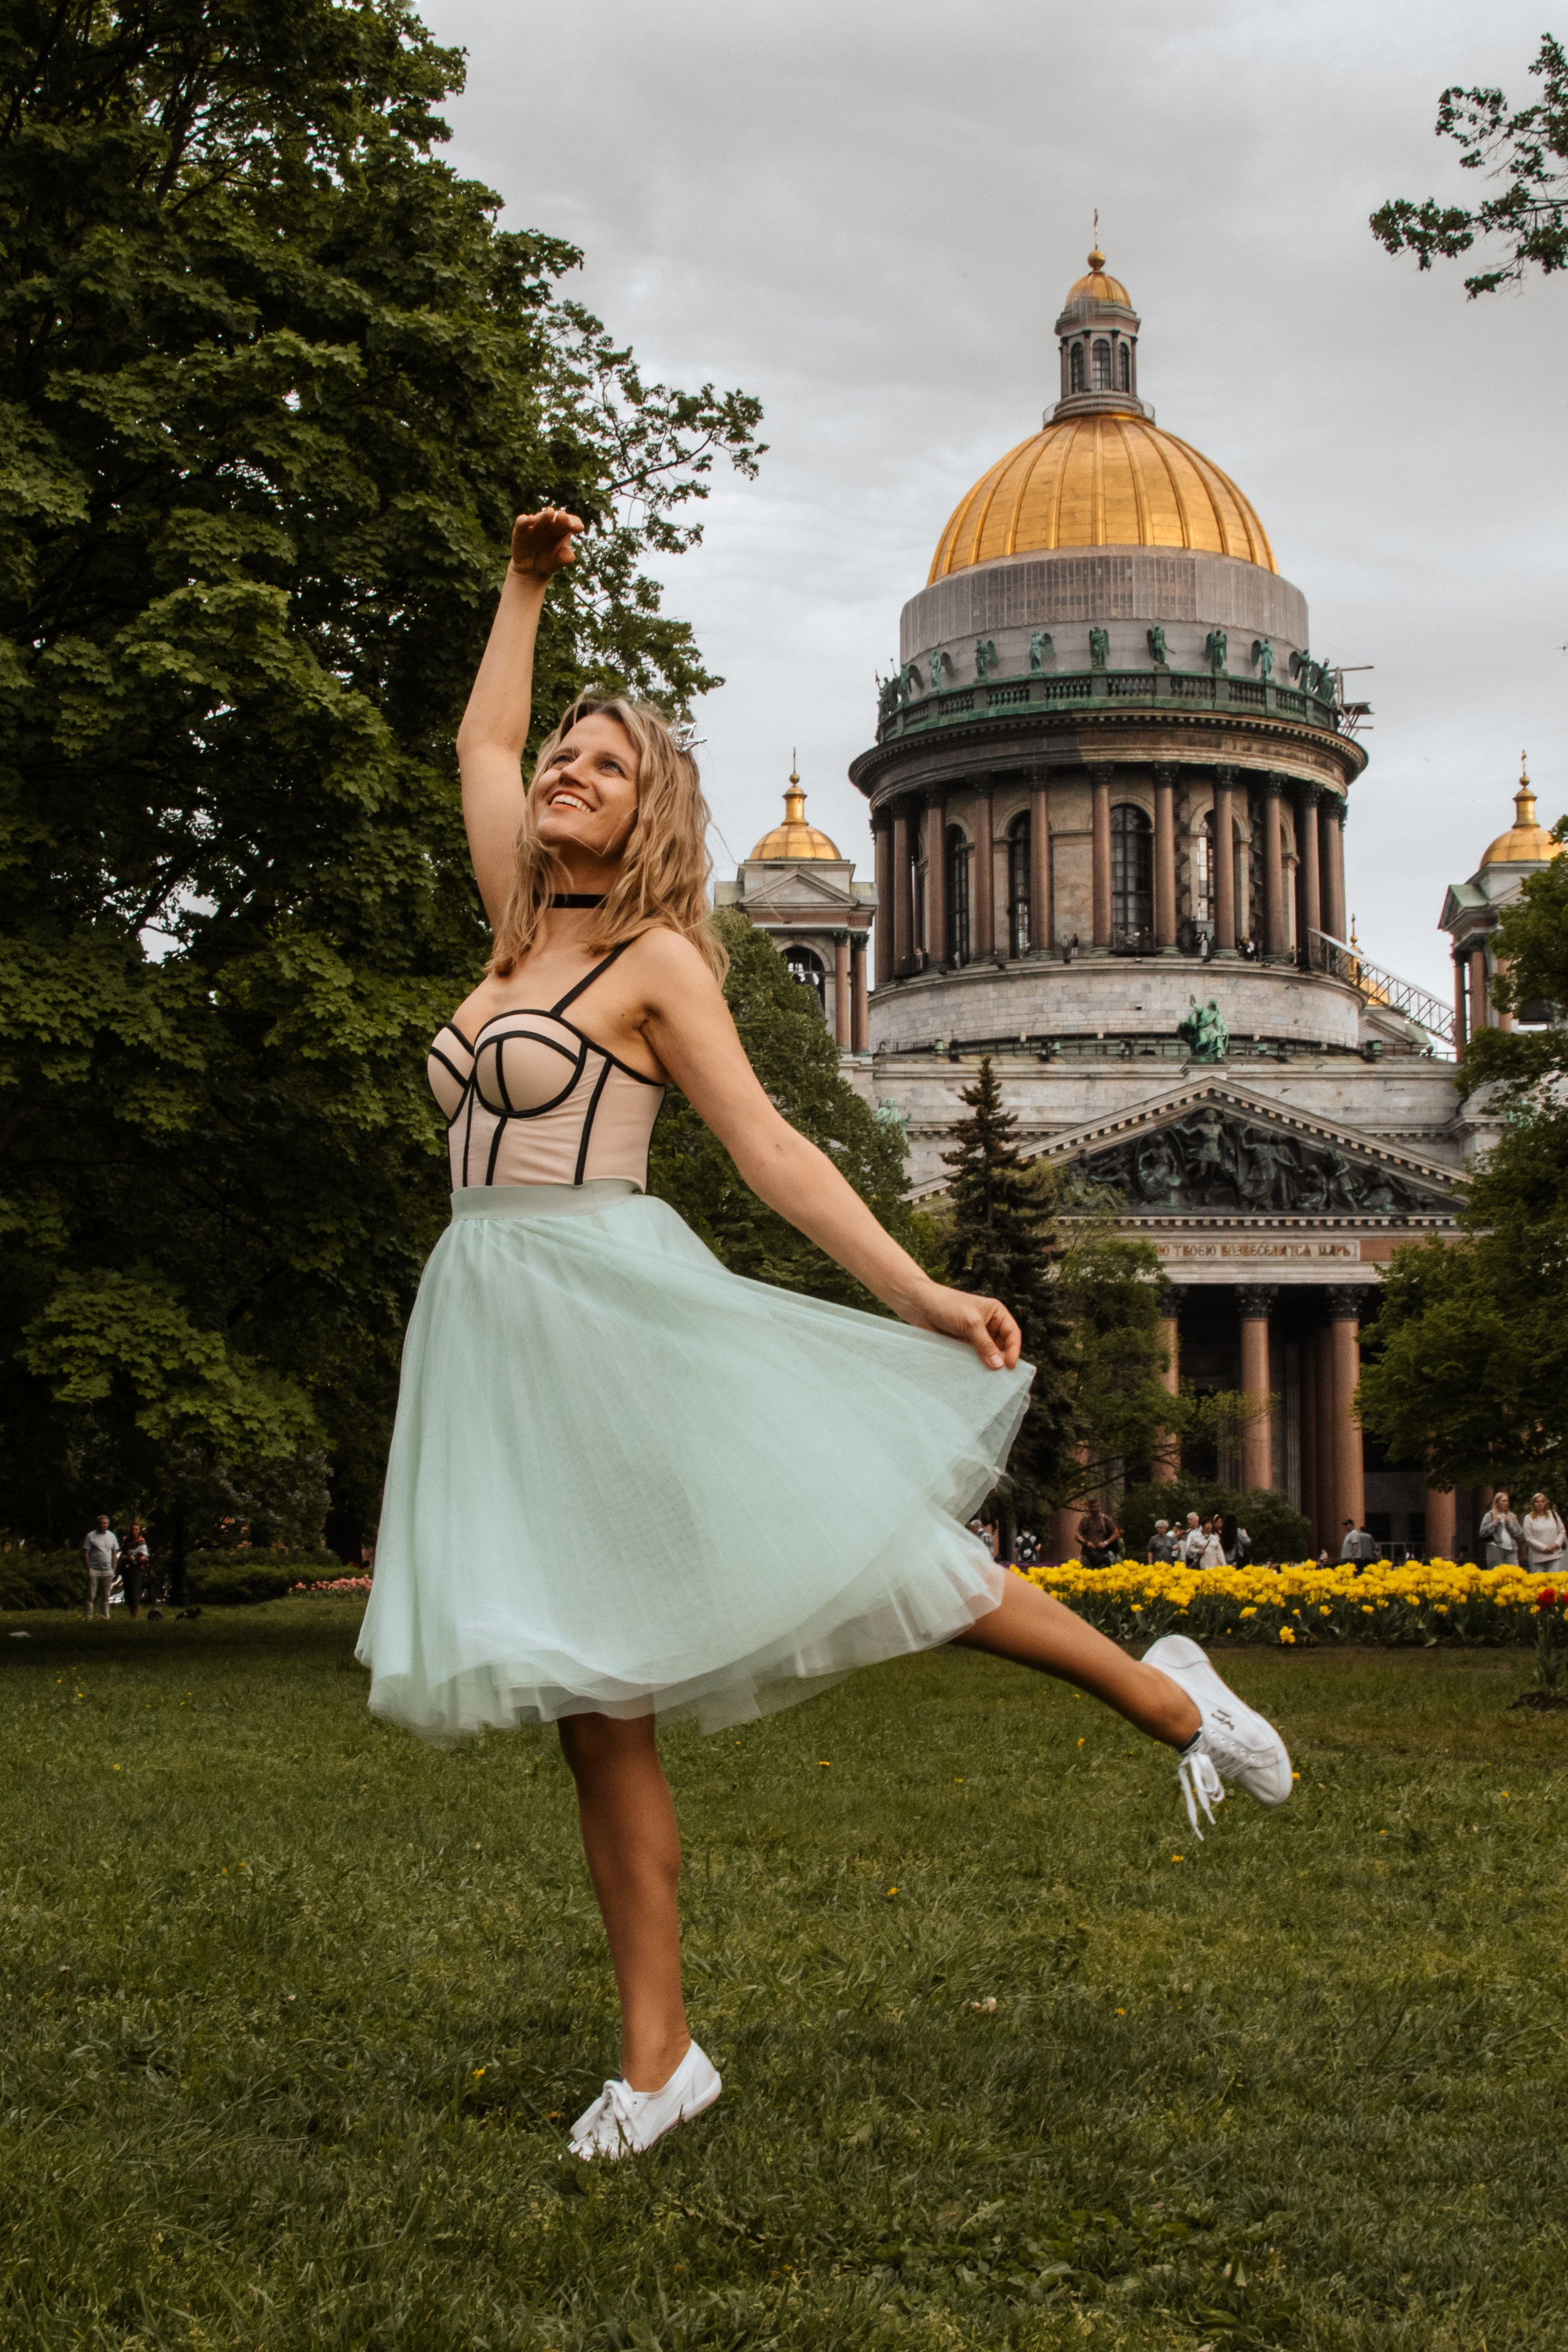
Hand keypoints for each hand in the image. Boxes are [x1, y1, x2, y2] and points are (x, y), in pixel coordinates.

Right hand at [509, 506, 582, 580]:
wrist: (530, 570)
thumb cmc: (548, 562)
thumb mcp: (557, 562)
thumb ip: (564, 558)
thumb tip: (570, 555)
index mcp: (563, 529)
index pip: (571, 522)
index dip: (574, 523)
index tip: (578, 528)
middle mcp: (550, 524)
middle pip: (556, 518)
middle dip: (561, 518)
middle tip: (563, 517)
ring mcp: (535, 525)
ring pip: (540, 518)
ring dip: (544, 516)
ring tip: (549, 513)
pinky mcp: (521, 529)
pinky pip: (522, 522)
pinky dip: (525, 520)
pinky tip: (530, 520)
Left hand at [902, 1280, 1021, 1370]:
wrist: (920, 1305)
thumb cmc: (948, 1306)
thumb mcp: (971, 1323)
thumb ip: (985, 1344)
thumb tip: (999, 1365)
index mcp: (996, 1313)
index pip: (1012, 1333)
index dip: (1014, 1349)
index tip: (1010, 1366)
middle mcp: (988, 1325)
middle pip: (1002, 1346)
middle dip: (1002, 1359)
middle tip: (1001, 1377)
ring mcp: (975, 1335)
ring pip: (988, 1354)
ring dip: (988, 1365)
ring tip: (988, 1379)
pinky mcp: (963, 1344)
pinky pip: (974, 1357)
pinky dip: (975, 1366)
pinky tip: (975, 1375)